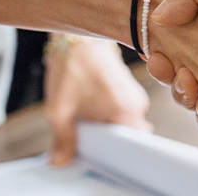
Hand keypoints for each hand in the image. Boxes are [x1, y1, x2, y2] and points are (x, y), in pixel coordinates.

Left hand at [44, 38, 150, 164]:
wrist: (77, 35)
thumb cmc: (72, 67)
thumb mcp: (60, 108)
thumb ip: (63, 139)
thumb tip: (60, 162)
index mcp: (126, 112)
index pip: (135, 148)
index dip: (118, 157)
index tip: (102, 160)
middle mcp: (137, 103)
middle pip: (129, 136)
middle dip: (111, 142)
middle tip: (89, 144)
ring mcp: (134, 93)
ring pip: (126, 122)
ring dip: (109, 126)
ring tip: (87, 123)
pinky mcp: (128, 86)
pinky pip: (123, 108)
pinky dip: (109, 113)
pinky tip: (90, 109)